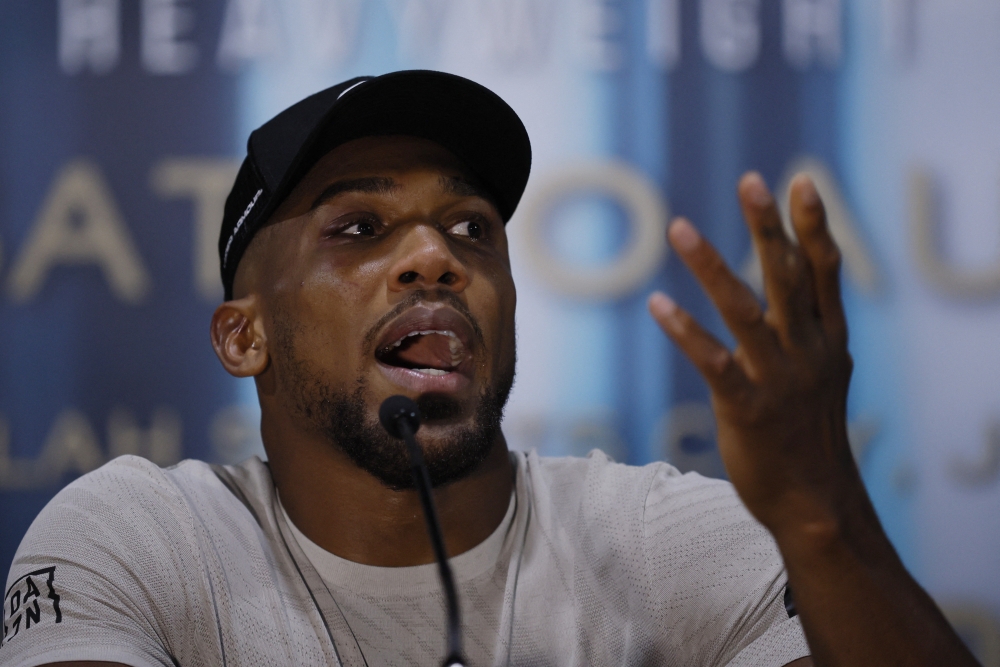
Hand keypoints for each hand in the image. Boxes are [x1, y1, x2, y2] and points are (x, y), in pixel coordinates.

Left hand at [648, 172, 859, 541]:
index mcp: (828, 340)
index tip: (800, 180)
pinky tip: (658, 303)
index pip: (823, 271)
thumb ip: (811, 328)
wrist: (815, 502)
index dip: (812, 226)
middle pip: (788, 277)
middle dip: (769, 227)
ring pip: (745, 311)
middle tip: (750, 179)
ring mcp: (779, 379)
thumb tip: (798, 288)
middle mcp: (808, 352)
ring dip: (712, 266)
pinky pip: (713, 362)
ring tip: (679, 227)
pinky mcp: (748, 408)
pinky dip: (685, 331)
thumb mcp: (824, 374)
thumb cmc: (811, 433)